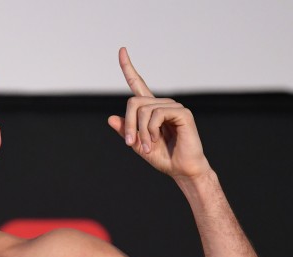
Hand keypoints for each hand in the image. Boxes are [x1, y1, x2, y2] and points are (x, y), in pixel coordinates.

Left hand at [107, 47, 210, 178]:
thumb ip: (126, 132)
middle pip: (133, 103)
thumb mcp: (138, 145)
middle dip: (129, 125)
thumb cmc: (163, 157)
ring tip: (149, 147)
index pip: (138, 84)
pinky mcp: (182, 112)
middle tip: (131, 144)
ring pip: (144, 110)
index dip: (128, 68)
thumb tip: (110, 118)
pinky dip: (152, 130)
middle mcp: (162, 104)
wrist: (182, 169)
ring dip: (141, 132)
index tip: (122, 50)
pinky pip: (157, 115)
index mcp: (151, 110)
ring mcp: (173, 107)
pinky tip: (157, 140)